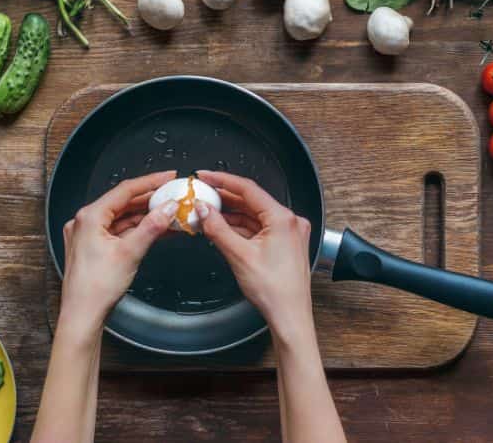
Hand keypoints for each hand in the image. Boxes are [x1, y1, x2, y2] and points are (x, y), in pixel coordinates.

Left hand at [58, 170, 176, 340]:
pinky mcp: (92, 247)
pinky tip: (156, 229)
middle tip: (172, 195)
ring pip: (122, 218)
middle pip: (123, 203)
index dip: (150, 182)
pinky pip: (118, 231)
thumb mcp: (130, 252)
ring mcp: (87, 235)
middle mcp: (85, 221)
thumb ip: (152, 226)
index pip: (125, 190)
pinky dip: (137, 229)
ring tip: (170, 213)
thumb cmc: (96, 288)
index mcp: (90, 216)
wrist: (82, 316)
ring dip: (145, 216)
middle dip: (150, 200)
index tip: (168, 177)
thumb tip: (168, 209)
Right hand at [195, 171, 313, 344]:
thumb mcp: (239, 255)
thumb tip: (204, 210)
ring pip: (254, 215)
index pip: (248, 189)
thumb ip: (218, 228)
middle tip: (202, 193)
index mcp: (283, 218)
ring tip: (207, 211)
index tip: (205, 176)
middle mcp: (290, 221)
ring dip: (231, 213)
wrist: (290, 317)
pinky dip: (240, 227)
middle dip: (225, 198)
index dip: (223, 180)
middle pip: (251, 201)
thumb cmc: (274, 291)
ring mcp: (289, 232)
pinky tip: (222, 227)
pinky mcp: (285, 243)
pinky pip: (259, 227)